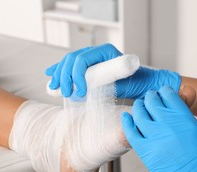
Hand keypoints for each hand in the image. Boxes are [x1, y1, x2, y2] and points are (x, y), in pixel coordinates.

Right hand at [46, 43, 180, 98]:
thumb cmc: (139, 83)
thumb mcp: (128, 85)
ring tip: (55, 89)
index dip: (76, 75)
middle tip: (66, 94)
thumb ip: (113, 85)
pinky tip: (50, 75)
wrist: (146, 84)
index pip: (83, 59)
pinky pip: (71, 66)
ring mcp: (93, 59)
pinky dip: (60, 70)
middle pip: (72, 59)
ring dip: (59, 75)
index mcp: (107, 53)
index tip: (79, 92)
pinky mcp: (90, 67)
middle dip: (65, 76)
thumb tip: (94, 90)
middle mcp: (98, 53)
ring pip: (69, 62)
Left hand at [122, 86, 196, 171]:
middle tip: (148, 100)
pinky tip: (127, 118)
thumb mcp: (196, 134)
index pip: (169, 95)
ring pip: (140, 113)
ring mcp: (156, 138)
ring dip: (139, 108)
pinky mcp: (146, 152)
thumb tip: (174, 104)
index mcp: (186, 118)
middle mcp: (170, 124)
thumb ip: (182, 118)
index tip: (160, 94)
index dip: (163, 92)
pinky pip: (131, 132)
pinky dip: (127, 122)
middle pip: (152, 101)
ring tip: (140, 108)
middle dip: (149, 98)